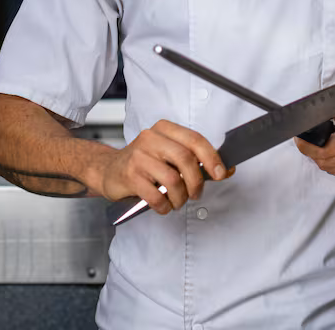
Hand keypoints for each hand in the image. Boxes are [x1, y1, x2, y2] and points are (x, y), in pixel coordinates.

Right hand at [97, 120, 230, 214]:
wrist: (109, 170)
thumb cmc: (144, 163)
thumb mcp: (170, 156)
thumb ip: (196, 161)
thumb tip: (226, 170)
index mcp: (164, 129)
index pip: (194, 139)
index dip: (211, 157)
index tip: (220, 173)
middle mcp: (150, 139)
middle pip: (185, 159)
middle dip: (197, 182)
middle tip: (196, 193)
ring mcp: (138, 157)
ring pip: (172, 180)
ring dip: (181, 197)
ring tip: (178, 201)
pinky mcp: (130, 176)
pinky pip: (156, 196)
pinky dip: (165, 206)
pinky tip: (164, 206)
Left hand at [294, 99, 334, 181]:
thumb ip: (327, 111)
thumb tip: (307, 120)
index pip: (323, 150)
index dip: (307, 146)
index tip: (300, 140)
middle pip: (324, 162)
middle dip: (314, 151)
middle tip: (314, 140)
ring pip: (330, 169)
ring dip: (324, 158)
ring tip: (330, 144)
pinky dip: (334, 164)